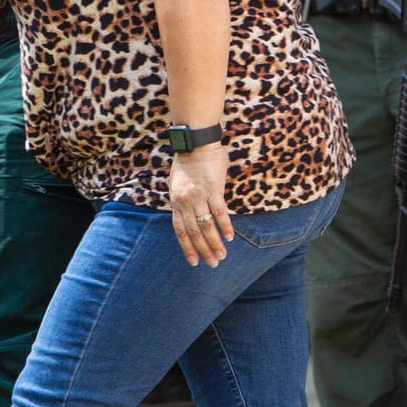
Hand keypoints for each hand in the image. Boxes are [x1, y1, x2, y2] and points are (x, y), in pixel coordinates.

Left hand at [169, 142, 233, 266]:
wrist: (195, 142)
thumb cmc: (187, 160)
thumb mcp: (177, 183)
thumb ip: (183, 200)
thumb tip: (189, 213)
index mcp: (176, 201)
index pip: (180, 230)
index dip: (187, 247)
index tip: (193, 261)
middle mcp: (185, 202)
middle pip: (193, 232)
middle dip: (202, 250)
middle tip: (212, 264)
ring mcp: (199, 196)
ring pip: (206, 226)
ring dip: (214, 243)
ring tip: (221, 256)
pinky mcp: (213, 189)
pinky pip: (219, 212)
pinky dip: (225, 226)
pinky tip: (230, 238)